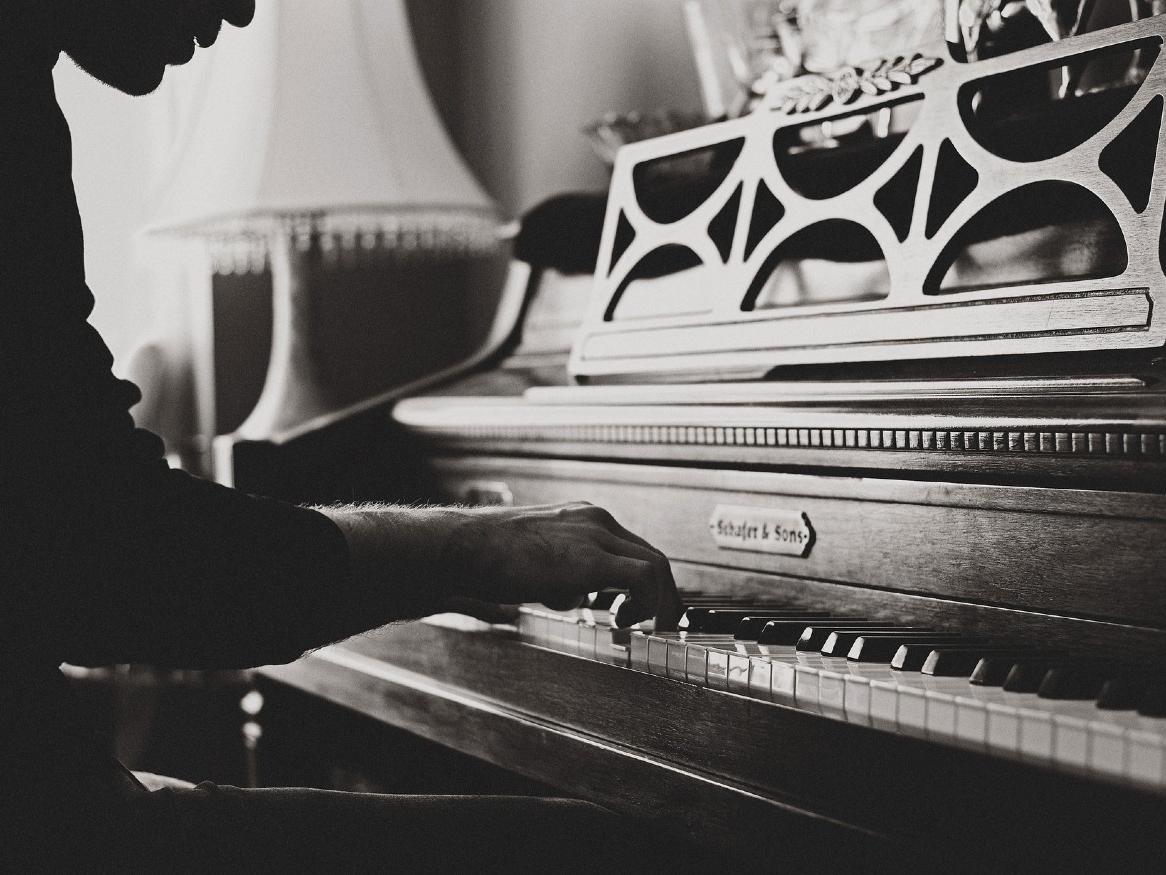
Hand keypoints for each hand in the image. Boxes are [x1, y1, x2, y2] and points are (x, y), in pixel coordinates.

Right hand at [322, 502, 681, 630]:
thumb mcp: (534, 565)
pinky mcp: (591, 558)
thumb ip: (560, 576)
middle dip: (661, 593)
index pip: (631, 548)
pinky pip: (644, 578)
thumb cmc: (487, 558)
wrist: (462, 548)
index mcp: (582, 518)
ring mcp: (595, 535)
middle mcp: (594, 520)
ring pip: (656, 565)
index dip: (643, 581)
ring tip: (646, 627)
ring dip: (659, 601)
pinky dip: (650, 603)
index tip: (639, 607)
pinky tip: (627, 622)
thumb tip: (572, 597)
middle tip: (658, 622)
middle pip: (651, 555)